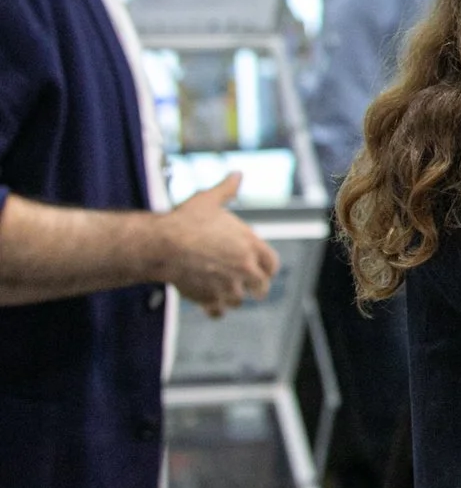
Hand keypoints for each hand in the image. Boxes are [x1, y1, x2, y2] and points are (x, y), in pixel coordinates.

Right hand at [154, 173, 278, 317]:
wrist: (161, 245)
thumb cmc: (185, 221)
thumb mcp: (209, 200)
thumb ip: (227, 189)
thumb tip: (237, 174)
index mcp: (251, 245)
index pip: (272, 264)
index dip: (266, 268)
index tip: (260, 270)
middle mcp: (245, 268)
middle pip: (260, 287)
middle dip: (254, 287)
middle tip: (245, 287)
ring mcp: (229, 286)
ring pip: (239, 301)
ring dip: (232, 299)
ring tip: (223, 294)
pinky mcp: (210, 299)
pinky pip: (218, 312)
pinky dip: (214, 311)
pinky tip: (209, 306)